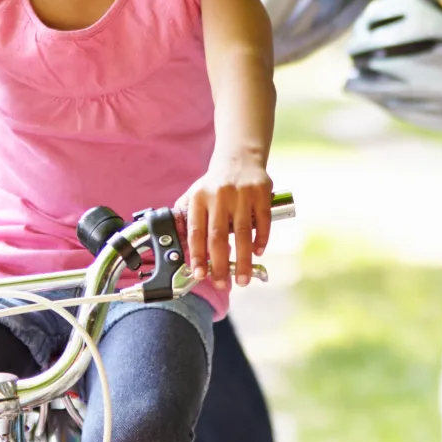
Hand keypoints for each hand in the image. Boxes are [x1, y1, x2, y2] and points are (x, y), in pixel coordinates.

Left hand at [181, 158, 272, 288]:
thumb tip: (178, 246)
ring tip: (243, 279)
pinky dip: (261, 239)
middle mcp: (219, 195)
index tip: (200, 275)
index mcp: (199, 198)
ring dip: (244, 259)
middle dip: (220, 264)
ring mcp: (242, 194)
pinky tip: (258, 253)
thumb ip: (186, 217)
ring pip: (242, 233)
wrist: (240, 158)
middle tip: (223, 284)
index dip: (197, 255)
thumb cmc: (215, 183)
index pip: (196, 232)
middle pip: (218, 236)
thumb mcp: (195, 194)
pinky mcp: (261, 193)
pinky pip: (262, 221)